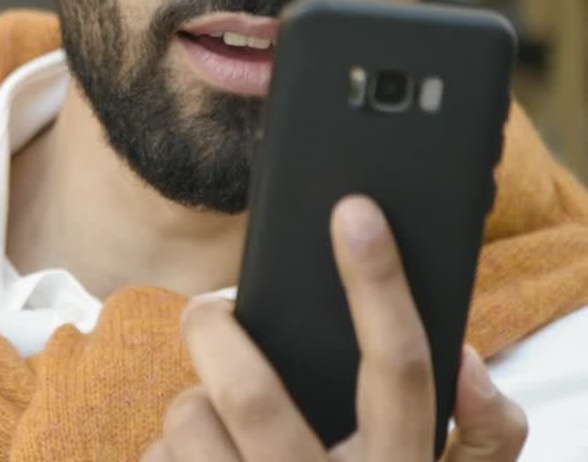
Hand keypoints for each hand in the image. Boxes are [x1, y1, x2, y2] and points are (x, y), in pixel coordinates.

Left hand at [142, 196, 527, 461]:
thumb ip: (483, 439)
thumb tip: (467, 363)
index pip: (402, 369)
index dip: (380, 284)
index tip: (353, 211)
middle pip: (252, 395)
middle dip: (215, 334)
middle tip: (209, 313)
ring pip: (188, 426)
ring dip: (190, 410)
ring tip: (217, 431)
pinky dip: (164, 457)